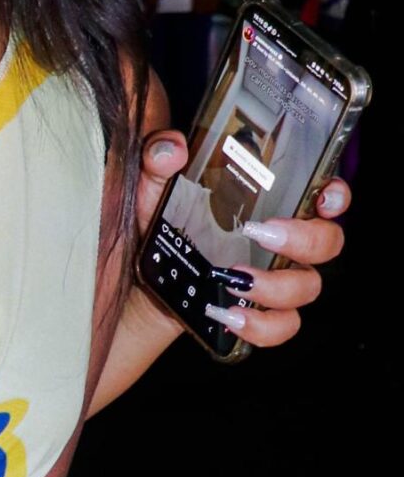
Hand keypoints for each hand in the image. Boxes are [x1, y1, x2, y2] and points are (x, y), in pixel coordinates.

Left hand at [135, 129, 350, 347]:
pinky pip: (282, 327)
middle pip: (328, 243)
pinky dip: (262, 326)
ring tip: (232, 279)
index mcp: (273, 206)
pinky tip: (231, 315)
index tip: (325, 198)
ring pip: (308, 288)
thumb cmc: (161, 226)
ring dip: (276, 286)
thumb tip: (170, 149)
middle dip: (303, 240)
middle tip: (258, 234)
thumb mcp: (154, 189)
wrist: (140, 281)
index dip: (337, 196)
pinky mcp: (258, 313)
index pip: (325, 196)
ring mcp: (275, 280)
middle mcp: (284, 244)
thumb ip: (159, 161)